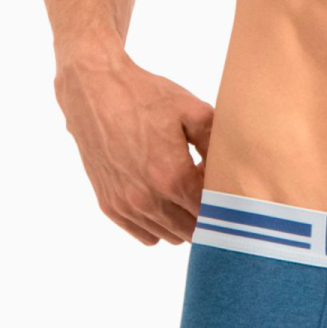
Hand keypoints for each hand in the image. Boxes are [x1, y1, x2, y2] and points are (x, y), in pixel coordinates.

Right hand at [53, 44, 213, 245]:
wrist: (94, 90)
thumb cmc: (144, 97)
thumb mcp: (192, 111)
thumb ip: (217, 145)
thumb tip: (232, 170)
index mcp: (172, 178)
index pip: (212, 213)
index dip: (220, 197)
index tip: (215, 175)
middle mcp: (147, 200)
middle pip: (193, 230)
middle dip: (204, 211)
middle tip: (200, 181)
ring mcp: (125, 206)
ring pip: (170, 236)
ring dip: (182, 219)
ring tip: (178, 186)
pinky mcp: (109, 206)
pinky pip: (145, 235)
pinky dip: (158, 223)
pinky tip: (159, 194)